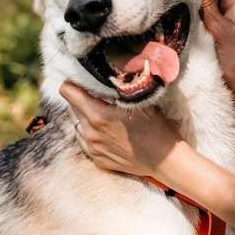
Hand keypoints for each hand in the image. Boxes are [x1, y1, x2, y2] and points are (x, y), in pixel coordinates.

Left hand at [59, 82, 179, 177]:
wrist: (166, 160)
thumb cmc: (157, 128)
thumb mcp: (138, 101)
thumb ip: (117, 88)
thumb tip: (105, 74)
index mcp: (98, 115)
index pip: (68, 92)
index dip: (72, 83)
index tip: (80, 80)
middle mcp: (90, 132)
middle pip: (71, 106)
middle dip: (80, 98)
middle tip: (95, 94)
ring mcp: (92, 148)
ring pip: (76, 124)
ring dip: (84, 116)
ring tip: (102, 113)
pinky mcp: (97, 159)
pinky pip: (84, 140)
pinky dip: (90, 132)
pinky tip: (105, 130)